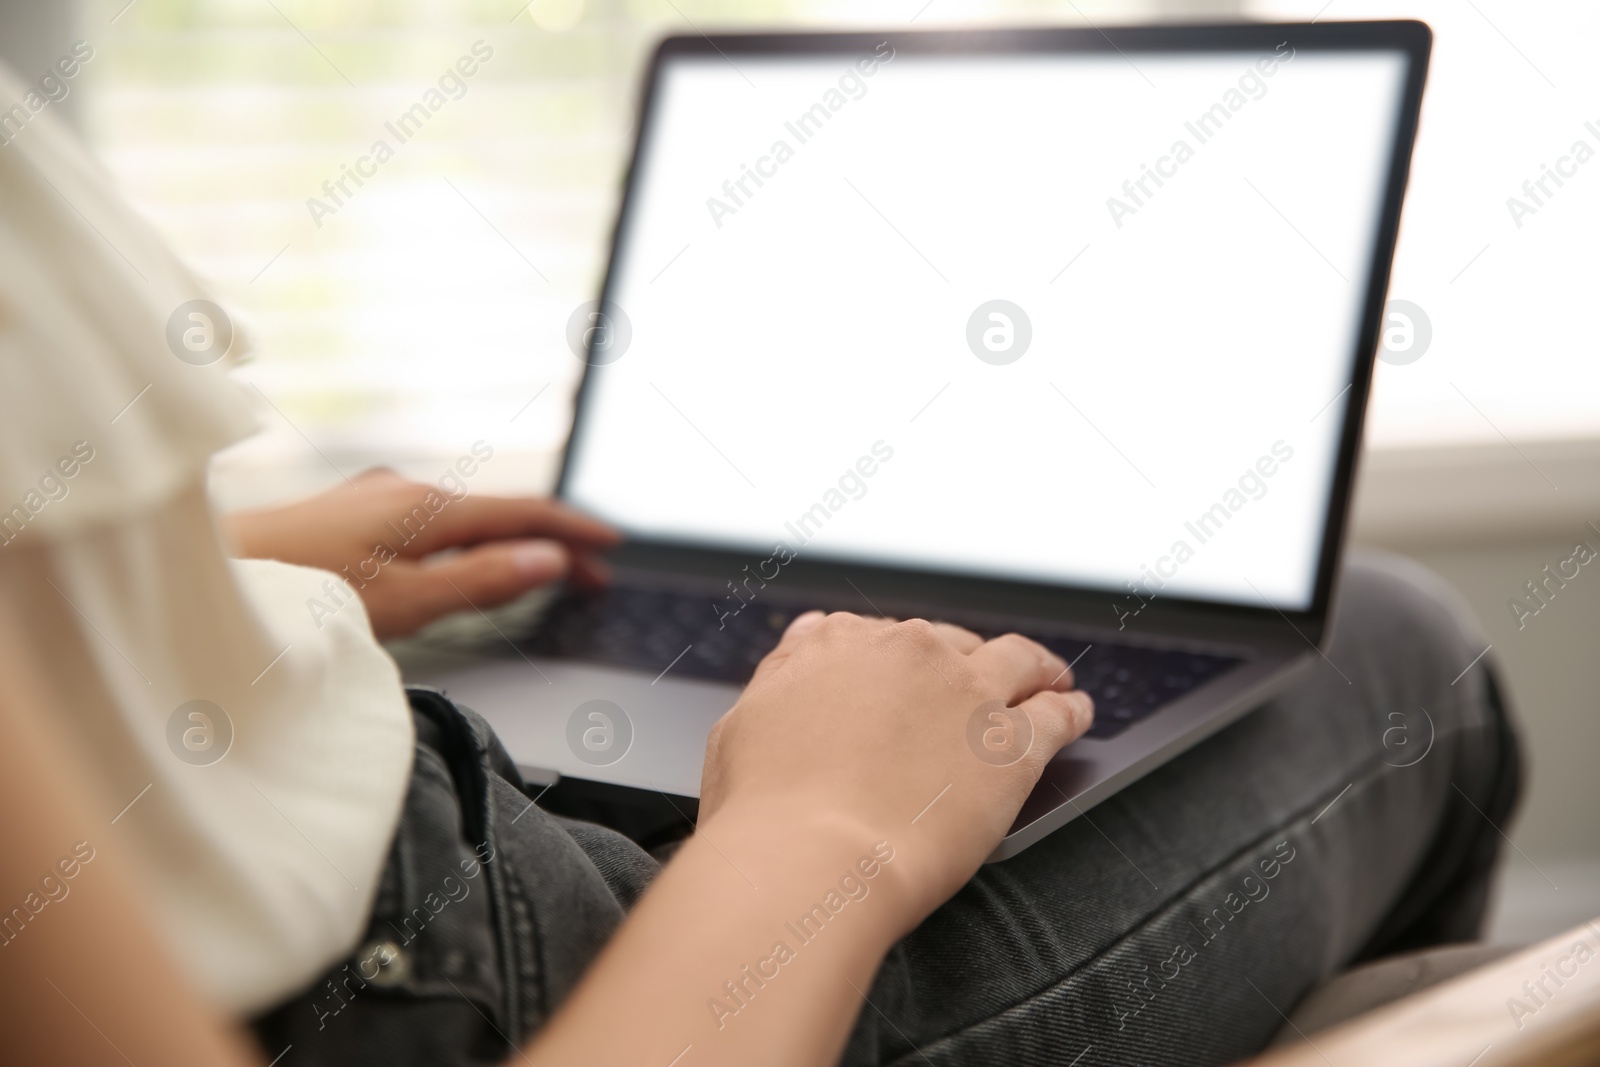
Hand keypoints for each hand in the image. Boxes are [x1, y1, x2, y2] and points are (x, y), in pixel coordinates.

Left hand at [223, 468, 619, 637]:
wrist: (205, 577)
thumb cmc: (294, 593)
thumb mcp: (403, 601)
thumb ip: (481, 580)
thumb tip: (549, 560)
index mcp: (425, 505)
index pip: (525, 512)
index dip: (574, 530)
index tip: (613, 546)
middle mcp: (402, 489)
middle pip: (497, 513)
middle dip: (548, 542)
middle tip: (590, 576)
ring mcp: (372, 498)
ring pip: (463, 517)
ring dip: (507, 543)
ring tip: (540, 571)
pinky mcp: (349, 515)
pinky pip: (431, 521)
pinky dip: (468, 542)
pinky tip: (463, 561)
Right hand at [698, 611, 1092, 933]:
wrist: (811, 859)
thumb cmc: (764, 811)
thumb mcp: (741, 727)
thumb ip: (781, 682)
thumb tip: (796, 663)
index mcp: (837, 645)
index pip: (875, 633)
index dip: (894, 657)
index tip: (902, 673)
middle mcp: (906, 652)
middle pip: (948, 643)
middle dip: (960, 663)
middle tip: (971, 688)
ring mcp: (966, 694)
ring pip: (1018, 659)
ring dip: (1037, 667)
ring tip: (1051, 678)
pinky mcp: (1010, 745)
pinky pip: (1057, 713)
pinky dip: (1071, 709)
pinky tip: (1078, 713)